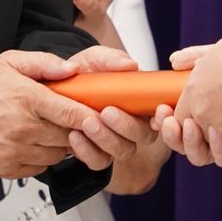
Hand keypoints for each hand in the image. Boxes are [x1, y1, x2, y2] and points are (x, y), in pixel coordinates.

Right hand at [0, 51, 103, 177]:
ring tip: (48, 129)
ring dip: (59, 145)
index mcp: (27, 99)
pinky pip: (39, 168)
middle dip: (75, 129)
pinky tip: (32, 142)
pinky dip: (42, 157)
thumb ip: (45, 63)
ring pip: (56, 155)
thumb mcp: (10, 61)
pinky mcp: (5, 168)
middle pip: (68, 137)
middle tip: (72, 120)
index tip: (101, 115)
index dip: (91, 116)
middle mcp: (22, 128)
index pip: (72, 113)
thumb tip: (72, 69)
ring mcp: (13, 151)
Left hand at [56, 44, 153, 168]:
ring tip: (86, 122)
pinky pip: (98, 161)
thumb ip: (110, 59)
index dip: (164, 117)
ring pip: (123, 150)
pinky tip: (73, 136)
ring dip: (106, 138)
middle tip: (107, 112)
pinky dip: (86, 151)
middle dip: (127, 126)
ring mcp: (117, 142)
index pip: (163, 113)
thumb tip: (130, 65)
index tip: (157, 111)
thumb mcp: (94, 59)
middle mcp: (134, 125)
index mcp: (141, 102)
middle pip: (145, 135)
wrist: (57, 90)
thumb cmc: (84, 74)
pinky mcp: (97, 154)